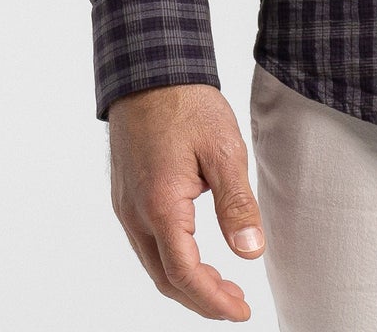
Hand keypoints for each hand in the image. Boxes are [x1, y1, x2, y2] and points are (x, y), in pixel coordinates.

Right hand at [107, 82, 264, 320]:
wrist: (149, 68)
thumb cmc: (187, 104)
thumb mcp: (224, 150)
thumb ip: (236, 204)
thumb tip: (250, 253)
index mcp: (160, 207)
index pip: (185, 275)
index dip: (213, 301)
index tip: (241, 313)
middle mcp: (135, 214)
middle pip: (165, 279)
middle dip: (201, 299)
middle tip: (236, 304)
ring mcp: (125, 206)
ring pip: (153, 263)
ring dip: (185, 282)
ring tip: (222, 285)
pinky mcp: (126, 195)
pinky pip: (146, 243)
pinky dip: (171, 260)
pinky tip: (195, 254)